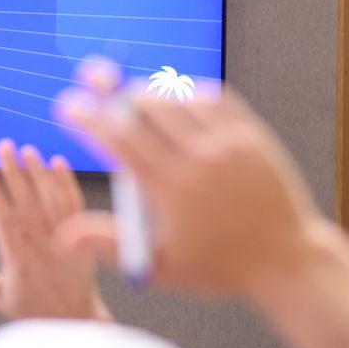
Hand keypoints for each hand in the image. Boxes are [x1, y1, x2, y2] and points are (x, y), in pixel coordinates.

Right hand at [0, 140, 112, 320]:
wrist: (76, 320)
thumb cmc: (33, 309)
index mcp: (17, 258)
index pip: (1, 216)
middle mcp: (40, 245)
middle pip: (24, 199)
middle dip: (12, 170)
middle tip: (3, 146)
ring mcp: (64, 239)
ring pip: (49, 197)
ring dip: (38, 171)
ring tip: (27, 150)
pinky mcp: (84, 237)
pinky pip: (75, 204)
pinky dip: (67, 182)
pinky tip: (58, 163)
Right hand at [70, 90, 324, 297]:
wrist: (285, 259)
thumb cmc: (219, 266)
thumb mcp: (160, 264)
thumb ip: (109, 244)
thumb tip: (63, 235)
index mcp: (170, 189)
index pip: (117, 139)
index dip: (87, 117)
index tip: (66, 104)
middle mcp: (198, 159)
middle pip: (144, 107)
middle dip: (113, 94)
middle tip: (96, 81)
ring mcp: (228, 144)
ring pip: (177, 97)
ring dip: (149, 92)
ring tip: (134, 96)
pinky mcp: (252, 136)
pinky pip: (214, 97)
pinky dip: (190, 93)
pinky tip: (179, 99)